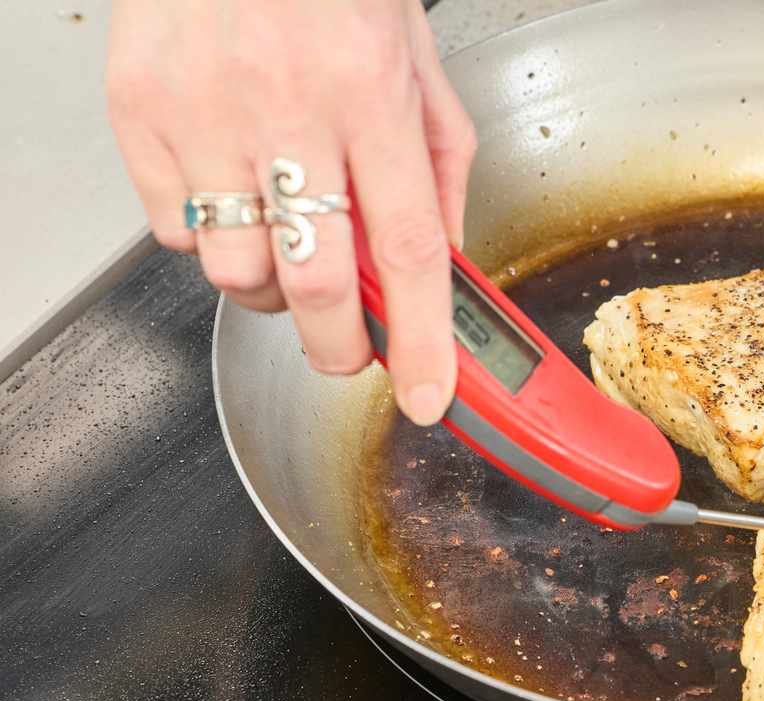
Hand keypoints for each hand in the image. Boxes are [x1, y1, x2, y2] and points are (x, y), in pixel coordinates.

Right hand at [106, 0, 476, 425]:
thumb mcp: (417, 62)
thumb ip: (438, 168)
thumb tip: (443, 262)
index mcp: (370, 93)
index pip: (408, 249)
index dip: (422, 338)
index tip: (426, 394)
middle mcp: (287, 106)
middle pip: (317, 282)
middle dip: (340, 346)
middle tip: (349, 349)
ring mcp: (203, 111)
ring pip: (237, 273)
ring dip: (274, 293)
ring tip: (290, 245)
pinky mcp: (139, 110)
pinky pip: (174, 232)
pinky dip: (212, 241)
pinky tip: (236, 198)